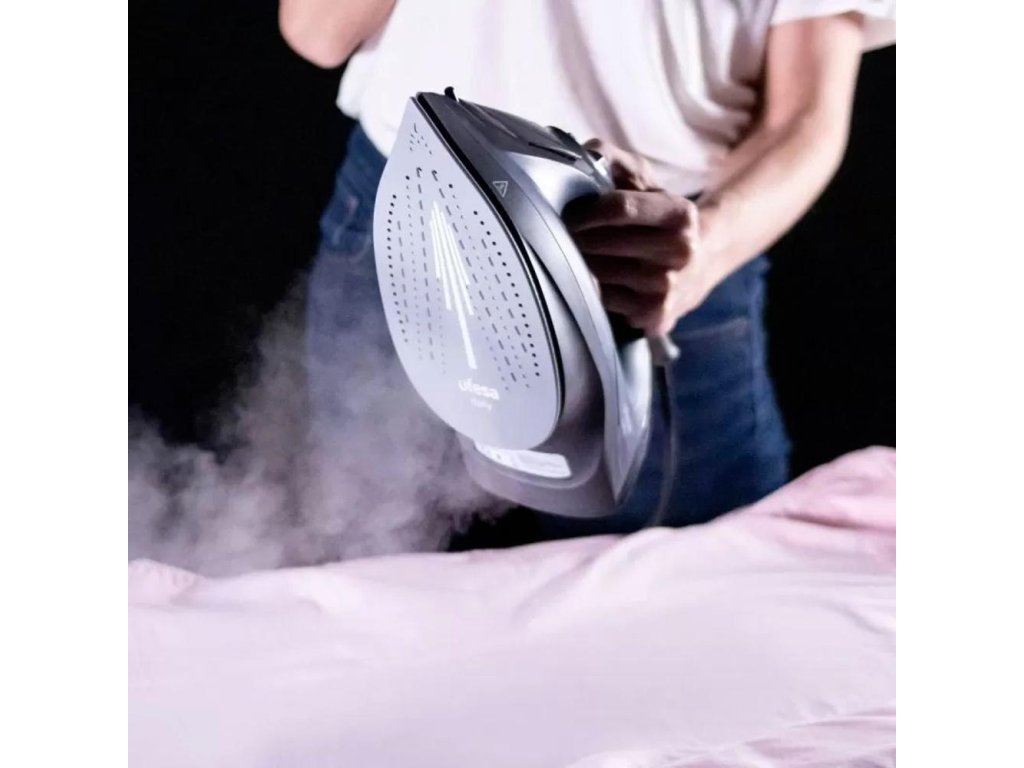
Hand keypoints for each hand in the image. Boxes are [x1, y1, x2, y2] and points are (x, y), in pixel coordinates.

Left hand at [565, 140, 720, 334]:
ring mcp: (668, 288)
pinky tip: (599, 278)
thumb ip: (609, 159)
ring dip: (579, 263)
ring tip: (581, 254)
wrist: (698, 265)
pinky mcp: (654, 316)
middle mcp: (680, 252)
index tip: (569, 214)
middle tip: (566, 235)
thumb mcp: (641, 179)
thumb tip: (581, 157)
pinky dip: (593, 288)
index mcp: (680, 214)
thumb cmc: (657, 217)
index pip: (619, 208)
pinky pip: (603, 300)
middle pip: (603, 243)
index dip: (585, 211)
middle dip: (576, 238)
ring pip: (598, 273)